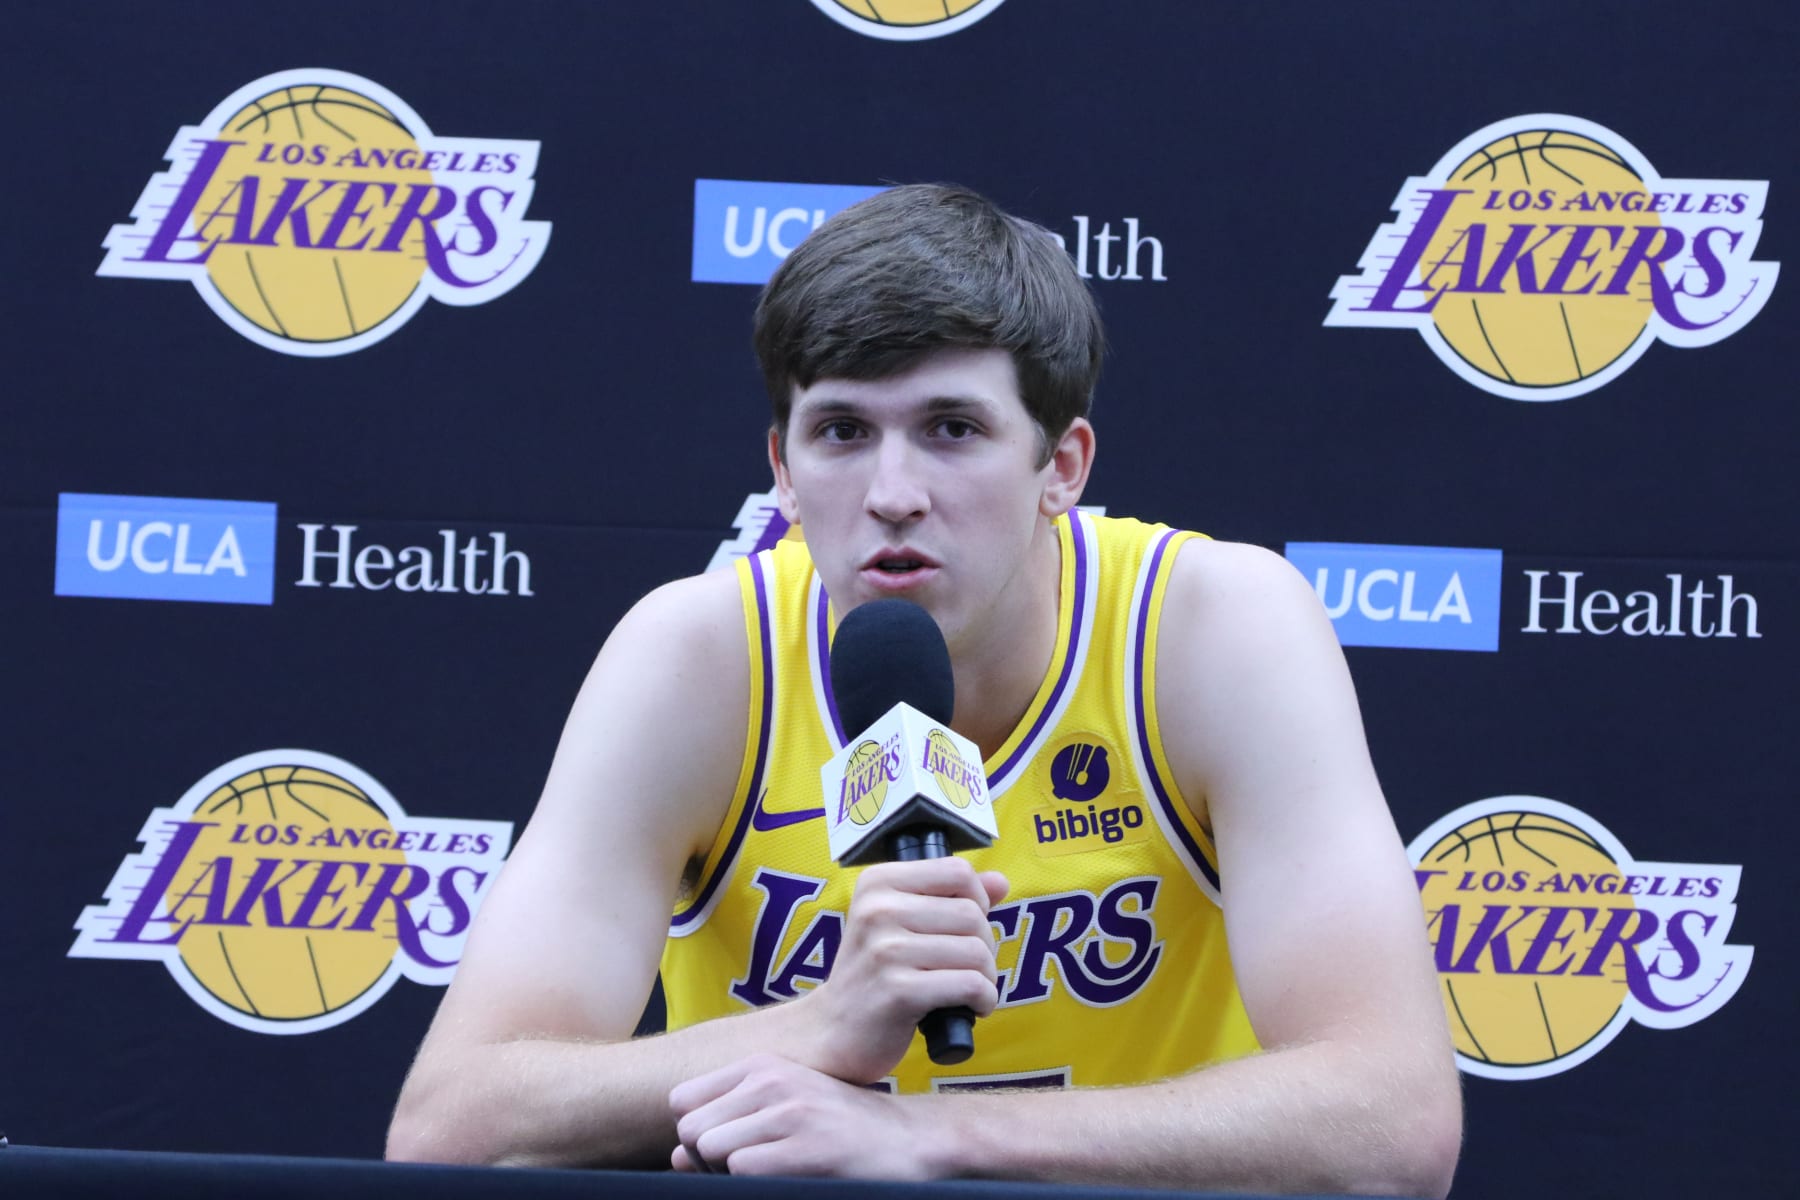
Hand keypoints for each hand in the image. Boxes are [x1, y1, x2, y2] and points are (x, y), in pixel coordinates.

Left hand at [670, 1054, 943, 1178]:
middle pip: (690, 1130)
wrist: (909, 1140)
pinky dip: (752, 1183)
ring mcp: (790, 1112)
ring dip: (726, 1175)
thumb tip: (676, 1156)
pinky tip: (787, 1179)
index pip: (682, 1101)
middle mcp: (771, 1080)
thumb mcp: (785, 1108)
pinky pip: (741, 1170)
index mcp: (762, 1066)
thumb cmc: (842, 1127)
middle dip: (705, 1161)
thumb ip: (730, 1124)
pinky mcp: (806, 1148)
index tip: (726, 1149)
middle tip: (746, 1169)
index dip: (695, 1134)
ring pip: (709, 1149)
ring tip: (767, 1174)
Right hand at [802, 857, 1008, 1082]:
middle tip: (967, 968)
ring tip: (968, 990)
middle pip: (972, 914)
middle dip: (985, 945)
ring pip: (976, 951)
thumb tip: (999, 882)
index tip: (966, 928)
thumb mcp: (902, 924)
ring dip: (987, 977)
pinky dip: (984, 1000)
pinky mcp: (898, 991)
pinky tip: (971, 1008)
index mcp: (877, 883)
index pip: (958, 872)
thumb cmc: (875, 974)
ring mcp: (885, 951)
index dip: (977, 900)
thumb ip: (950, 898)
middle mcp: (877, 910)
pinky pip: (971, 985)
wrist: (834, 1031)